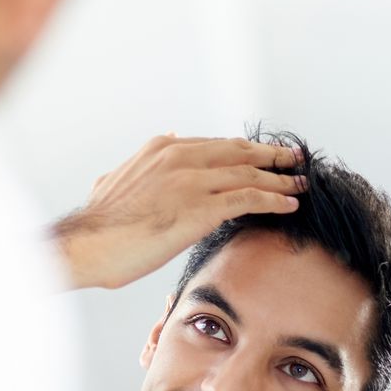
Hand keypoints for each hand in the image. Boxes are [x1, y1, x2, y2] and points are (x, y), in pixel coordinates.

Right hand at [52, 134, 305, 289]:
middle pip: (240, 153)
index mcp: (163, 148)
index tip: (265, 155)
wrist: (87, 244)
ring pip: (249, 175)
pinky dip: (274, 201)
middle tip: (296, 159)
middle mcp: (181, 157)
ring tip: (302, 184)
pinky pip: (248, 200)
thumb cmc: (99, 225)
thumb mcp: (115, 182)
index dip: (245, 150)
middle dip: (272, 156)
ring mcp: (192, 181)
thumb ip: (136, 168)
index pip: (216, 145)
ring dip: (281, 179)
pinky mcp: (201, 208)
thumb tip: (141, 160)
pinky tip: (291, 205)